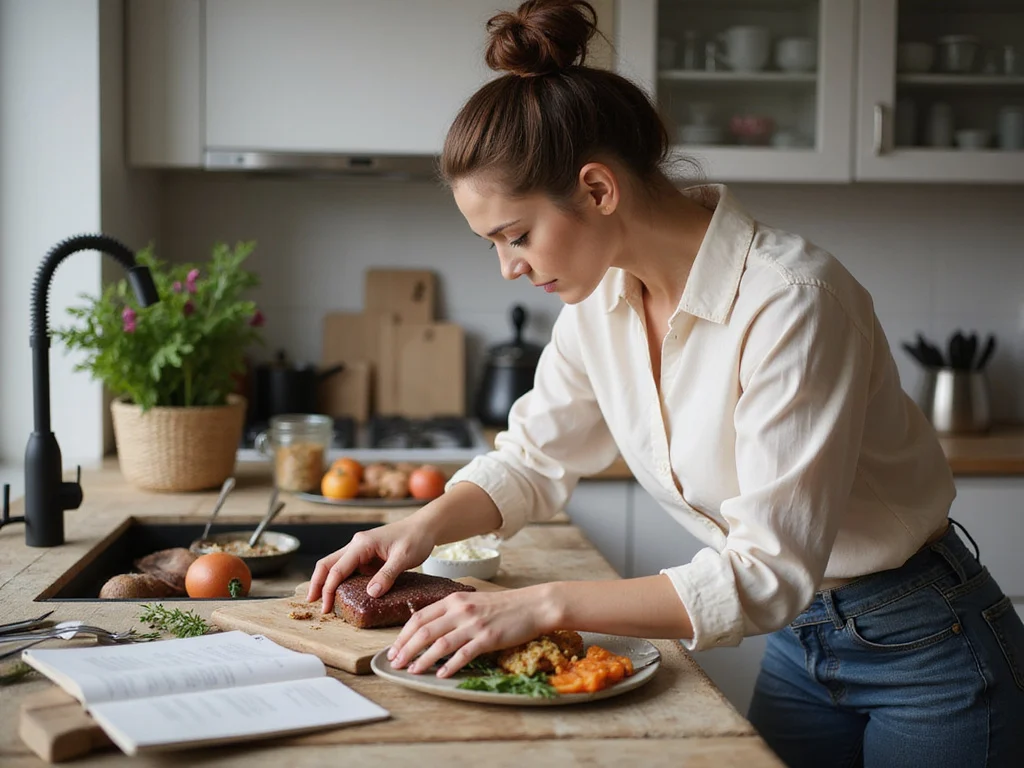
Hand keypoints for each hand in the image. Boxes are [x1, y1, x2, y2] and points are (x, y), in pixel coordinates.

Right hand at [306, 518, 435, 612]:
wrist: (425, 527)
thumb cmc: (416, 538)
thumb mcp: (404, 557)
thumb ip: (387, 575)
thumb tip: (371, 594)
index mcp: (362, 544)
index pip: (337, 568)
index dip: (329, 589)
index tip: (325, 607)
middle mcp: (356, 546)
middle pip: (327, 564)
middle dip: (318, 584)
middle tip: (312, 603)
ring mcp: (360, 551)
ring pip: (336, 566)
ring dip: (327, 582)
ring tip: (322, 602)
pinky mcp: (366, 557)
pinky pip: (349, 570)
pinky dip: (341, 581)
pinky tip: (341, 594)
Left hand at [387, 585, 558, 677]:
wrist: (533, 605)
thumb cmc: (503, 605)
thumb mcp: (473, 601)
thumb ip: (452, 611)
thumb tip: (430, 628)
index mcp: (454, 600)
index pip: (420, 617)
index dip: (403, 635)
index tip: (394, 649)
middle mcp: (461, 610)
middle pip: (424, 630)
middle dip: (406, 649)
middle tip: (395, 664)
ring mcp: (474, 624)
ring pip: (440, 643)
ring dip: (422, 659)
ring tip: (412, 671)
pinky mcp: (488, 637)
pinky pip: (464, 654)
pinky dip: (450, 665)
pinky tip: (441, 674)